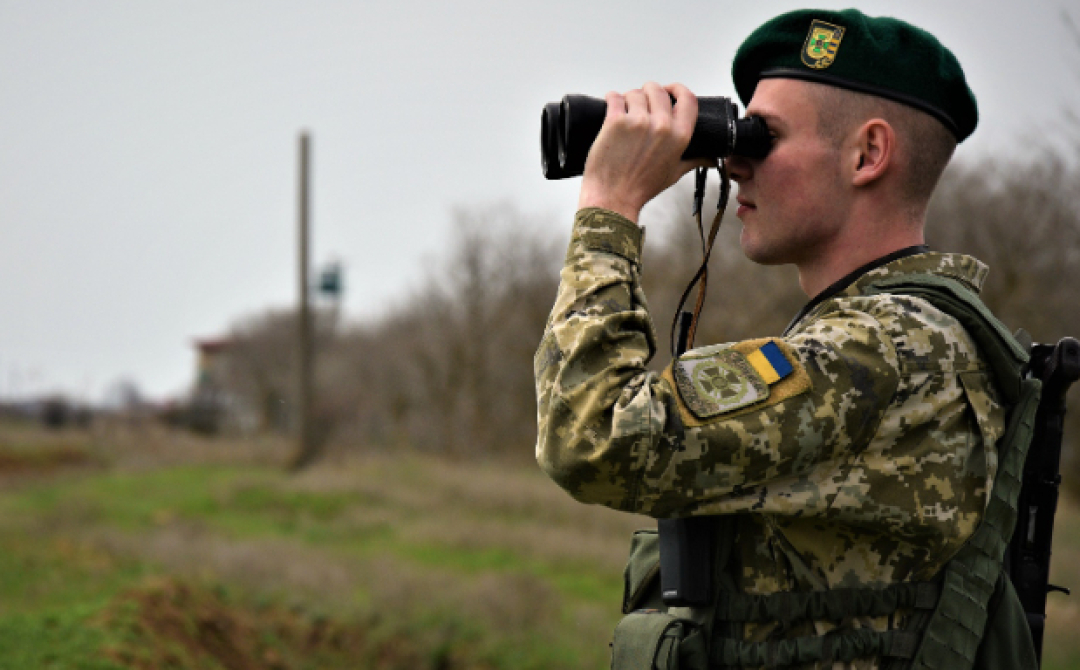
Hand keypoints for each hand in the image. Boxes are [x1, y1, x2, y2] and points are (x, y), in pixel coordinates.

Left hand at [577, 82, 714, 222]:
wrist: (614, 198)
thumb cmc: (642, 188)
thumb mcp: (674, 173)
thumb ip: (694, 161)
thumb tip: (711, 158)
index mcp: (680, 136)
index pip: (687, 98)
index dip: (677, 89)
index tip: (669, 90)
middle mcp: (662, 126)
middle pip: (658, 90)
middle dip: (648, 93)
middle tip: (640, 104)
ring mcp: (638, 122)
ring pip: (634, 93)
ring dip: (628, 99)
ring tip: (625, 113)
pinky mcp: (615, 121)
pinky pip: (614, 97)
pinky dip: (611, 99)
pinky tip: (612, 107)